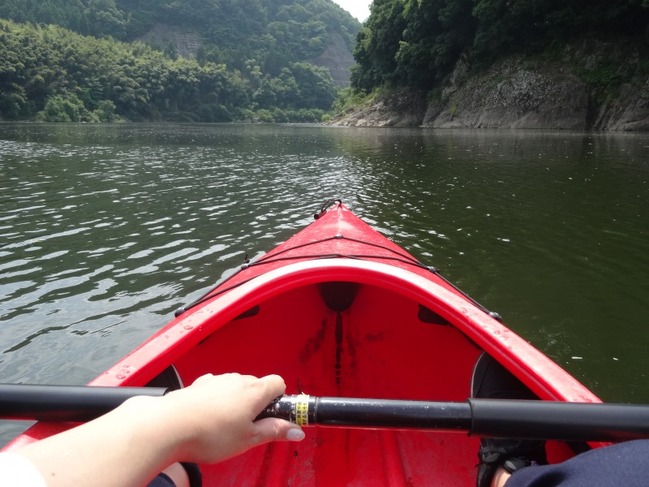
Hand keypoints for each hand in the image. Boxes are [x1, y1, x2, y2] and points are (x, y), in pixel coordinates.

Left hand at [142, 373, 304, 463]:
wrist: (169, 426)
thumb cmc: (209, 434)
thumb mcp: (248, 439)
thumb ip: (274, 431)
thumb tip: (296, 430)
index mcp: (254, 391)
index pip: (277, 383)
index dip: (279, 399)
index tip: (276, 416)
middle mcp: (237, 380)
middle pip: (256, 385)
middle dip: (257, 403)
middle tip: (249, 428)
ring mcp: (216, 380)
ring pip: (235, 386)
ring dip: (236, 402)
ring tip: (225, 426)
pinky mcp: (198, 385)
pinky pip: (216, 388)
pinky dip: (217, 400)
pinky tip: (208, 417)